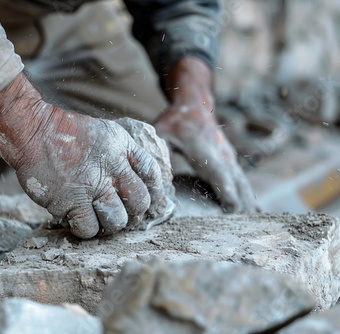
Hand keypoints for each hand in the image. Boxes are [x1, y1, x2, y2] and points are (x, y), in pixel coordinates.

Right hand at [0, 73, 166, 237]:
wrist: (34, 133)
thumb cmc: (68, 132)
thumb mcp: (106, 133)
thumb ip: (125, 153)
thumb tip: (139, 177)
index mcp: (122, 150)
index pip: (152, 175)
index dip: (153, 190)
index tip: (146, 198)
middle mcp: (112, 171)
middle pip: (139, 203)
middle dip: (133, 212)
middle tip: (121, 211)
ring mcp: (91, 188)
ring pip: (116, 221)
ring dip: (110, 224)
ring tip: (99, 217)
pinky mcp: (70, 203)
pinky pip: (88, 229)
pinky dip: (87, 229)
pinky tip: (80, 218)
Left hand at [155, 57, 254, 212]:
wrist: (194, 104)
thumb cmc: (175, 120)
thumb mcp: (161, 130)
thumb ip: (157, 147)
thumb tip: (152, 169)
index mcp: (204, 149)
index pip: (218, 173)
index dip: (225, 191)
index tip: (231, 209)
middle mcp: (221, 154)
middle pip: (235, 183)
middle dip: (240, 204)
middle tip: (243, 227)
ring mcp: (228, 157)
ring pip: (242, 183)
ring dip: (248, 202)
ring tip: (252, 224)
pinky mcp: (229, 160)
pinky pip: (241, 181)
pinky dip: (248, 195)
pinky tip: (254, 211)